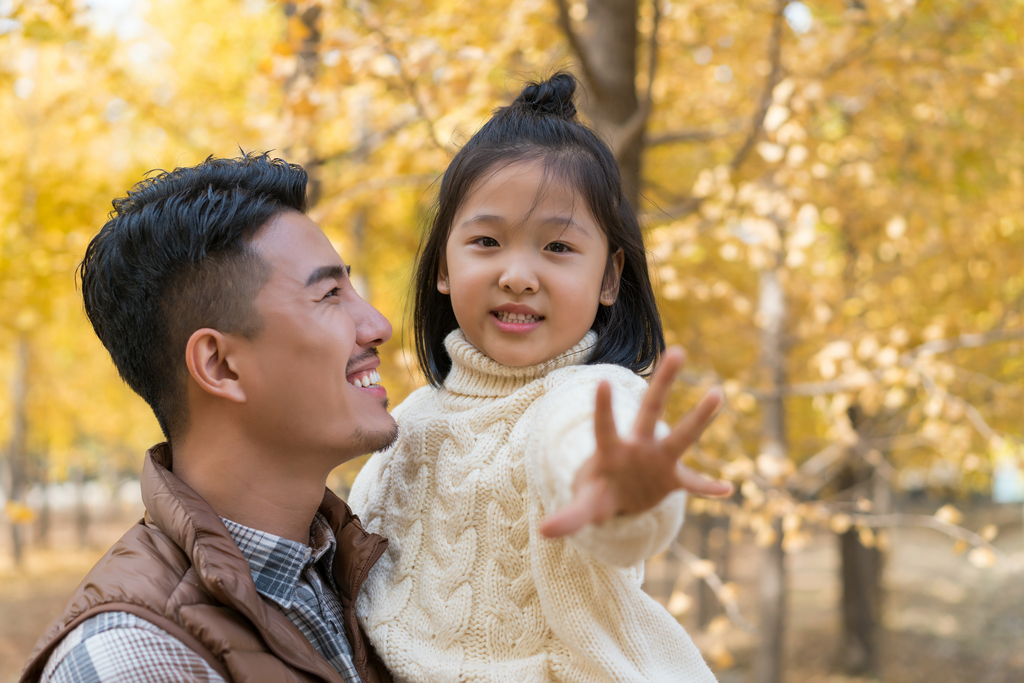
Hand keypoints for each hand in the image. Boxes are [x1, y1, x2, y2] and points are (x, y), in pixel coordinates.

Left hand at [539, 347, 731, 537]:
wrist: (615, 500)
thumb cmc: (596, 493)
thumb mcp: (584, 506)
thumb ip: (569, 517)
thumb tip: (544, 531)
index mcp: (610, 451)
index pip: (605, 426)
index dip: (604, 408)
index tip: (604, 382)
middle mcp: (637, 447)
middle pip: (651, 410)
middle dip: (663, 383)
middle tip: (676, 350)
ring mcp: (658, 460)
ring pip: (682, 436)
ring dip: (699, 417)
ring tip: (717, 394)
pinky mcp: (672, 478)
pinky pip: (694, 483)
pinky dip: (708, 488)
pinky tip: (728, 488)